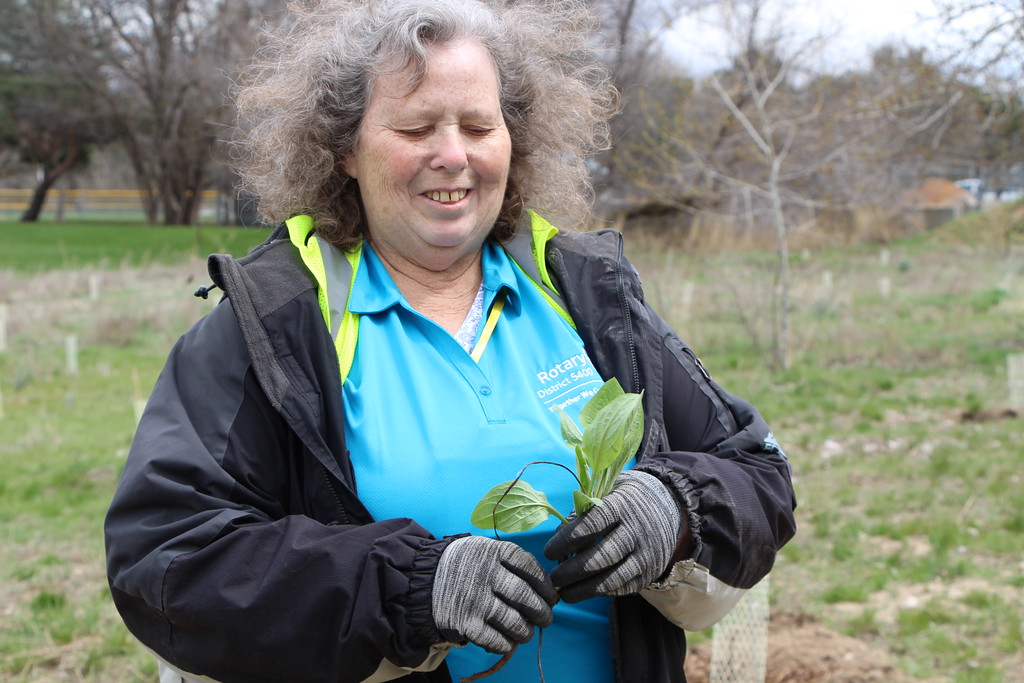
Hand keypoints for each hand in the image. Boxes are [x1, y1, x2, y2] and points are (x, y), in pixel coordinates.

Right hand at [432, 536, 557, 653]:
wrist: (424, 578)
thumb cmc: (467, 565)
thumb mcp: (487, 550)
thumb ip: (513, 563)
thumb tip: (547, 589)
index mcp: (495, 551)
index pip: (531, 569)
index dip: (546, 586)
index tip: (551, 597)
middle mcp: (485, 574)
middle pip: (525, 597)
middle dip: (541, 612)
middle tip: (545, 619)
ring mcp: (474, 599)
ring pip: (514, 622)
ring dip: (525, 632)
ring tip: (525, 632)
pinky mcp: (464, 623)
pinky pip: (495, 640)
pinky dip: (506, 644)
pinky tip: (506, 640)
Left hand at [544, 469, 681, 602]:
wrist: (669, 507)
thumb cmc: (625, 499)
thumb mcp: (607, 491)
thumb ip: (584, 510)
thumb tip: (559, 535)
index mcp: (623, 505)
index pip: (592, 525)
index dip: (567, 541)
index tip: (548, 552)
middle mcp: (637, 531)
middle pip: (602, 556)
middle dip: (573, 571)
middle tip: (552, 577)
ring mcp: (646, 555)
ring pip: (613, 578)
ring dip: (584, 589)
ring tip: (563, 593)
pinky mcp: (650, 573)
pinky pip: (623, 588)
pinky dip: (601, 592)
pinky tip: (583, 591)